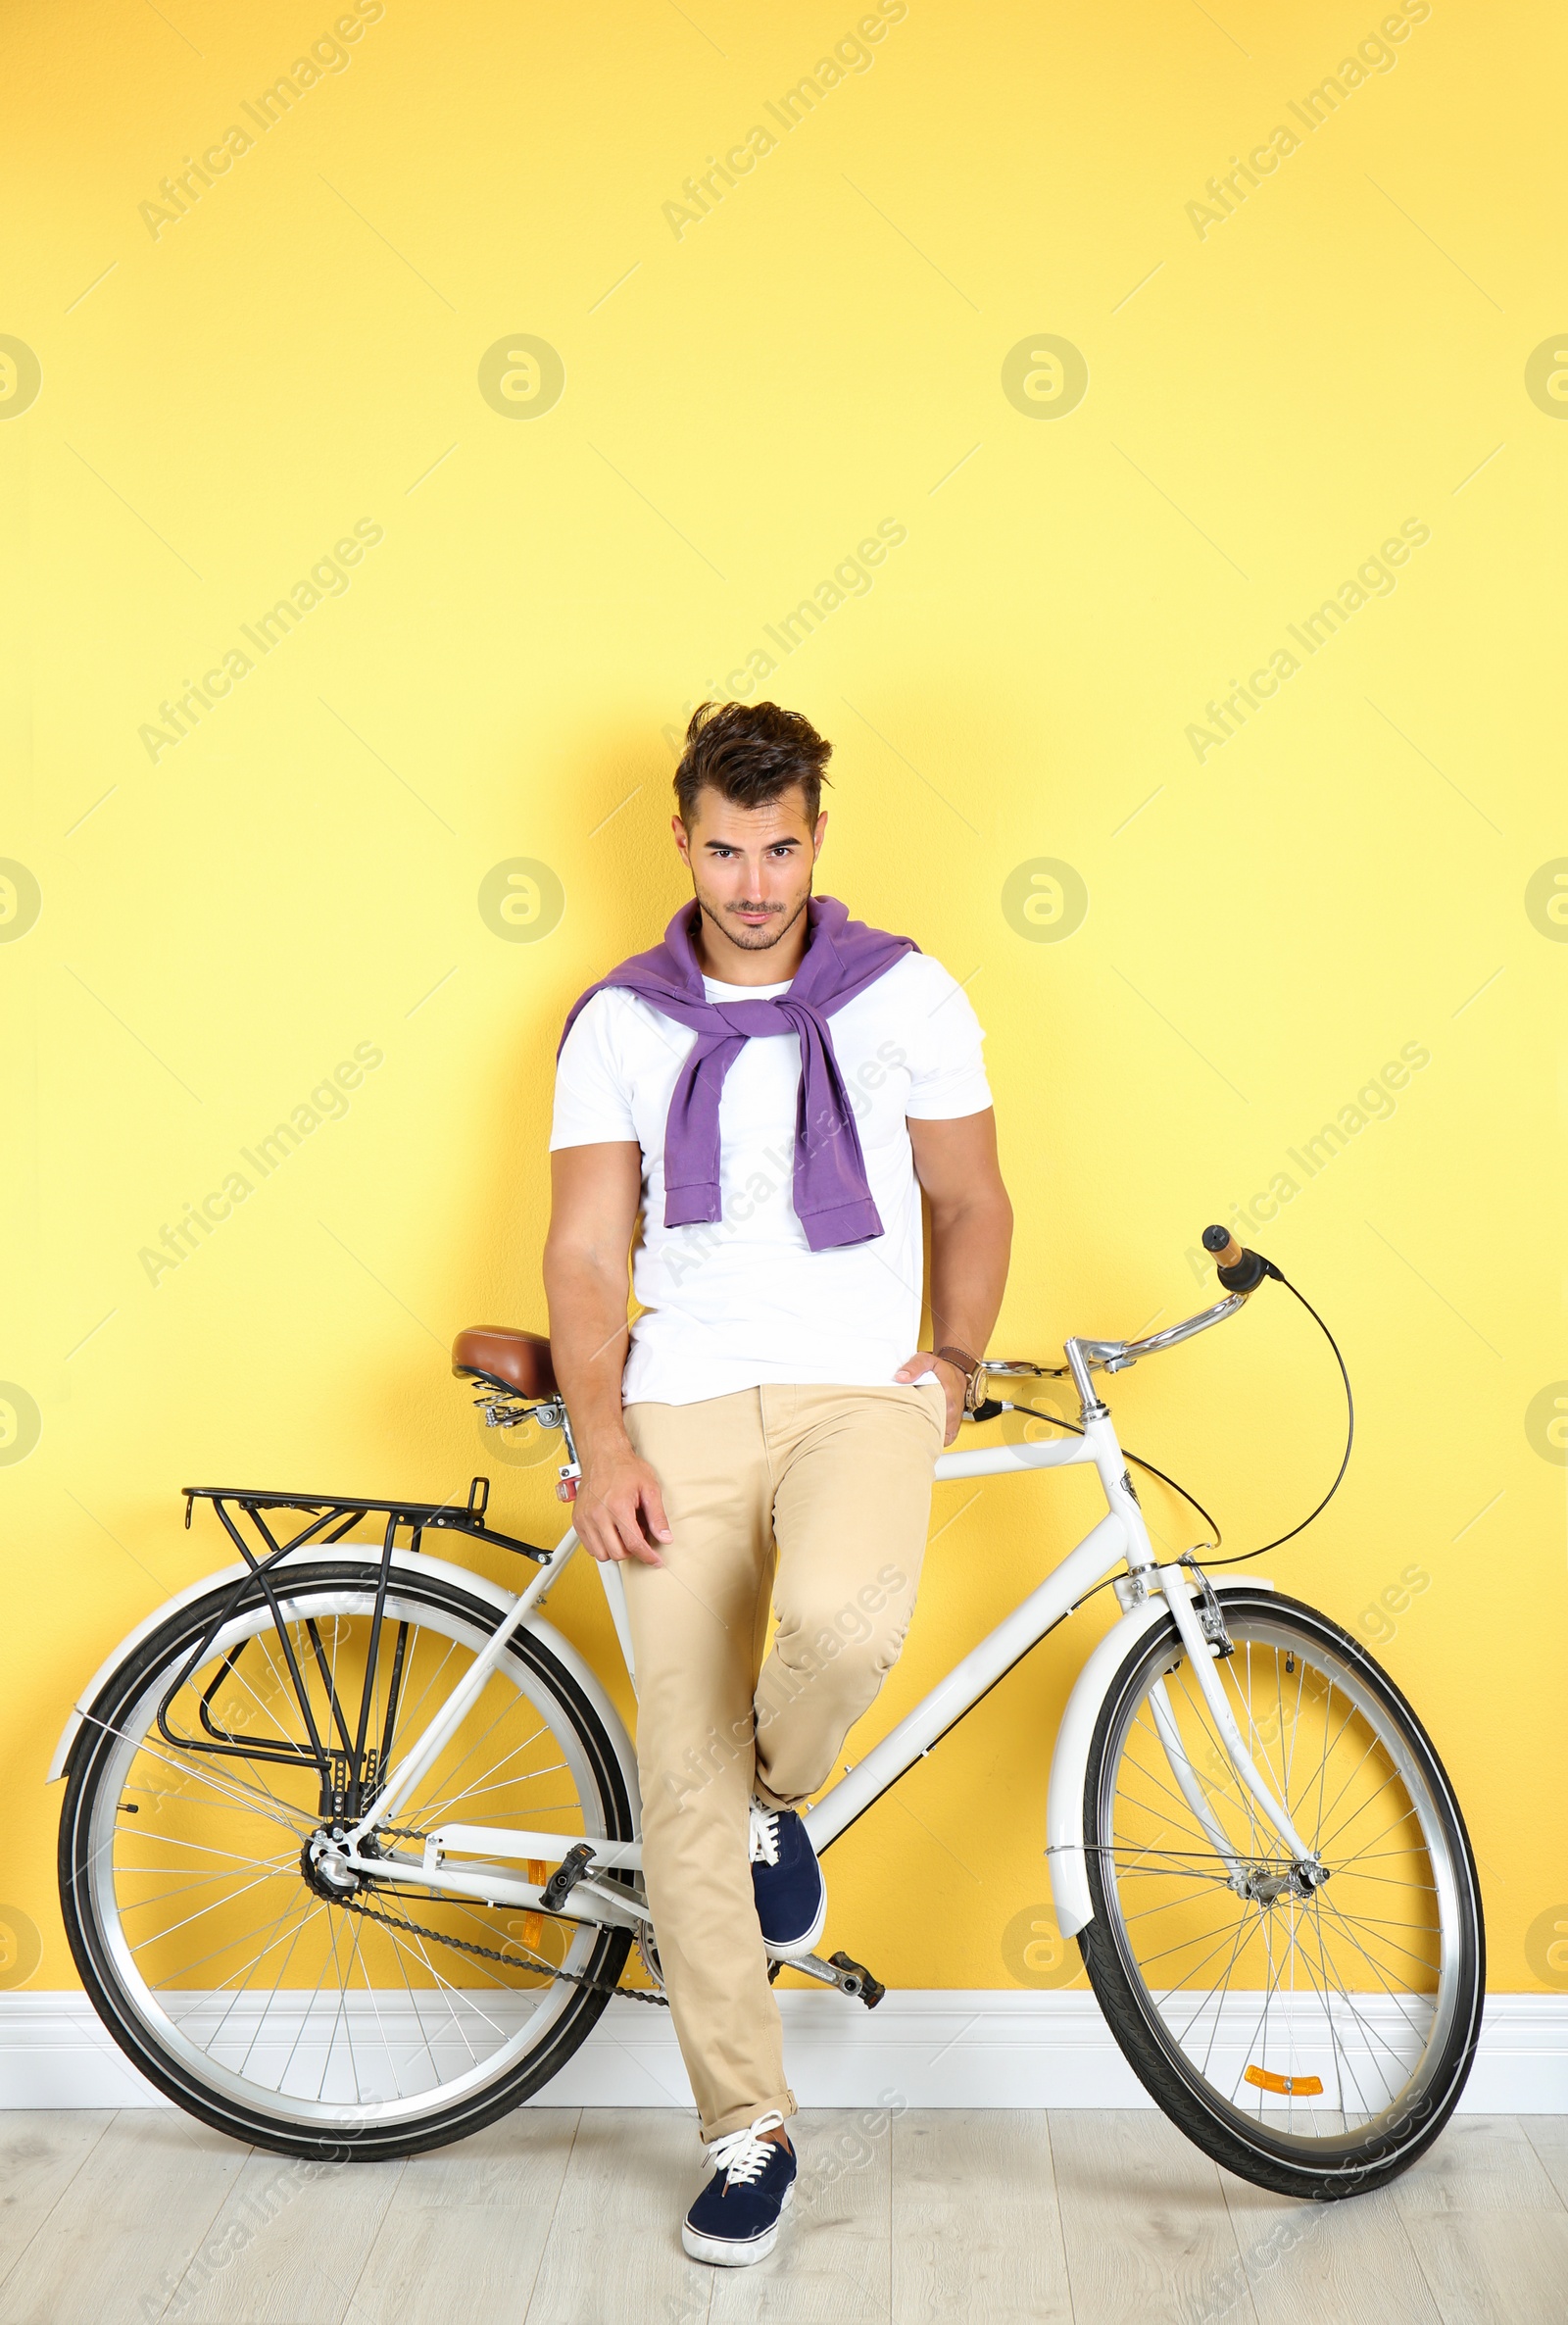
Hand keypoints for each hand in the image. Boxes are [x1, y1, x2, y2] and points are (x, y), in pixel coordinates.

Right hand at [574, 1447, 671, 1564]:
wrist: (603, 1455)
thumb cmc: (625, 1468)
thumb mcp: (649, 1488)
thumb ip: (658, 1516)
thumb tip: (665, 1537)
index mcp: (617, 1507)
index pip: (634, 1544)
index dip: (648, 1556)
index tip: (655, 1560)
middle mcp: (598, 1514)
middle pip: (617, 1553)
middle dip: (632, 1551)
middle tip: (638, 1536)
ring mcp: (585, 1518)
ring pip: (601, 1554)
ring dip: (615, 1549)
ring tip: (623, 1532)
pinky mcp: (577, 1520)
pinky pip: (589, 1546)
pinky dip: (602, 1545)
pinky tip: (611, 1531)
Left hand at [895, 1350, 965, 1445]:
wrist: (957, 1372)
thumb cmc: (942, 1369)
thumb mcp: (927, 1360)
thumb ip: (914, 1366)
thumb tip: (900, 1377)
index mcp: (945, 1394)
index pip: (927, 1415)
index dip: (911, 1418)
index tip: (901, 1415)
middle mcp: (951, 1410)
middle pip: (930, 1429)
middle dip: (916, 1428)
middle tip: (903, 1422)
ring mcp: (953, 1421)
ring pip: (937, 1437)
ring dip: (925, 1435)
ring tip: (912, 1427)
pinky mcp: (953, 1427)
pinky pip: (944, 1440)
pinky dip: (934, 1438)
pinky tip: (924, 1431)